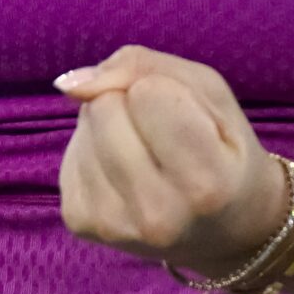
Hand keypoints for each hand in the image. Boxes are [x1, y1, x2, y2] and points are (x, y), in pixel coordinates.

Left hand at [54, 44, 290, 276]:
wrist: (226, 227)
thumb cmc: (223, 149)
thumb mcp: (208, 92)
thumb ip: (142, 66)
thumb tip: (69, 84)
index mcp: (206, 182)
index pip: (148, 92)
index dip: (165, 89)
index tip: (189, 118)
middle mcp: (158, 215)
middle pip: (104, 106)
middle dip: (128, 102)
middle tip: (161, 134)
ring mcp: (115, 225)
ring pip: (83, 126)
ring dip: (108, 126)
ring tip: (145, 154)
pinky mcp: (82, 223)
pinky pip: (66, 154)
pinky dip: (92, 150)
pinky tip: (122, 172)